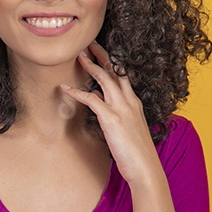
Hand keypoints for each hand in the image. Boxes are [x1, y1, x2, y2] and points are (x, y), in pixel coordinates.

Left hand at [60, 41, 161, 187]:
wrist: (146, 168)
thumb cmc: (137, 153)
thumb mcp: (128, 128)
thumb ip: (116, 114)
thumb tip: (101, 103)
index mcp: (134, 102)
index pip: (123, 76)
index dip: (111, 62)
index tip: (101, 52)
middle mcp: (129, 101)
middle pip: (115, 71)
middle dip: (101, 55)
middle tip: (88, 43)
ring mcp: (121, 108)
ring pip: (104, 79)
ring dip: (89, 65)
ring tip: (77, 55)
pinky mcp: (111, 119)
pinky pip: (91, 99)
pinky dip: (77, 92)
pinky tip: (65, 88)